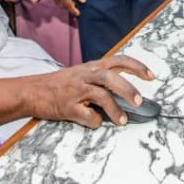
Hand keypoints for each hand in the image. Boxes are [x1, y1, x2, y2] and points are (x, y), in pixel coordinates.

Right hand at [25, 55, 155, 128]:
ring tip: (122, 120)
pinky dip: (95, 121)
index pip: (118, 60)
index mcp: (91, 67)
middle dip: (128, 89)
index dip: (137, 67)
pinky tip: (95, 122)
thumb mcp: (82, 74)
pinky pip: (87, 116)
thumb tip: (127, 91)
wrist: (31, 91)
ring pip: (101, 96)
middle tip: (139, 102)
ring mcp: (76, 90)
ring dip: (115, 110)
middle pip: (112, 78)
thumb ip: (102, 79)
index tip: (151, 76)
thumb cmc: (60, 85)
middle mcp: (85, 75)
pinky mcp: (67, 107)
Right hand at [49, 0, 84, 16]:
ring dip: (64, 4)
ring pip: (57, 2)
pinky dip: (60, 0)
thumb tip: (83, 1)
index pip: (68, 4)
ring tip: (72, 3)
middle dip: (69, 8)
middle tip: (76, 8)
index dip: (73, 10)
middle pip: (62, 4)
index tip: (78, 14)